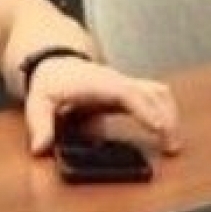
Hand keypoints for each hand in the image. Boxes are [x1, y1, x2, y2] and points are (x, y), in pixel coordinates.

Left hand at [21, 56, 182, 157]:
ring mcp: (127, 84)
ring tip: (172, 144)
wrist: (56, 62)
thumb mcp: (38, 103)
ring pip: (159, 93)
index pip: (129, 94)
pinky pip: (156, 97)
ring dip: (170, 115)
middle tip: (171, 148)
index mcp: (99, 84)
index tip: (159, 128)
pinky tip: (167, 132)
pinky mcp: (131, 90)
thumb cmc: (50, 83)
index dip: (146, 110)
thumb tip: (41, 149)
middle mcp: (118, 81)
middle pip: (153, 94)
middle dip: (167, 119)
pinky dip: (166, 112)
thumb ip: (40, 125)